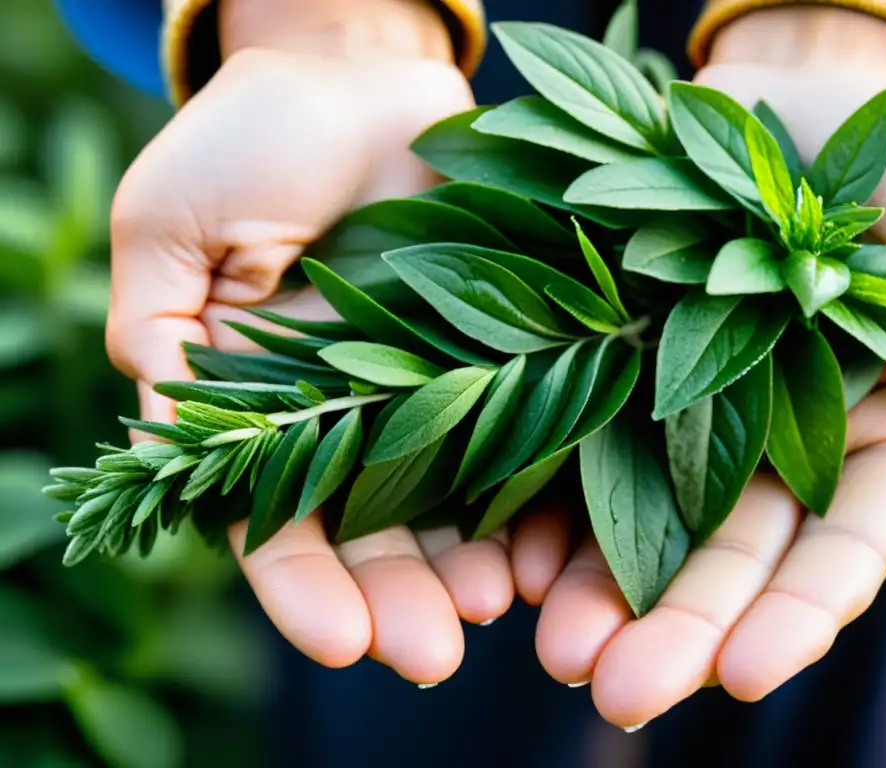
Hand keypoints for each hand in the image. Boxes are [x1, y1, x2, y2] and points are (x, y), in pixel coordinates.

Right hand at [107, 43, 514, 680]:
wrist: (353, 69)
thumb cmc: (249, 140)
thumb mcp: (171, 232)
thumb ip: (163, 343)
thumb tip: (166, 448)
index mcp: (267, 404)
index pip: (276, 518)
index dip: (303, 587)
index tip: (342, 643)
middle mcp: (354, 410)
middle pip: (376, 528)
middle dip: (401, 598)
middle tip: (433, 656)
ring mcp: (435, 379)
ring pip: (456, 494)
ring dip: (473, 562)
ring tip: (500, 610)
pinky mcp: (505, 341)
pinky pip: (529, 422)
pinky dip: (539, 485)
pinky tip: (555, 537)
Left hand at [509, 6, 885, 725]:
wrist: (779, 87)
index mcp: (872, 426)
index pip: (837, 548)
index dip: (795, 615)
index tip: (745, 677)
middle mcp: (773, 434)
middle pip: (727, 554)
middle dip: (678, 629)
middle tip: (616, 693)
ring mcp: (684, 404)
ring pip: (643, 517)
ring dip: (601, 590)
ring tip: (553, 650)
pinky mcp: (609, 364)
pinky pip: (574, 442)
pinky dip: (547, 505)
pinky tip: (515, 559)